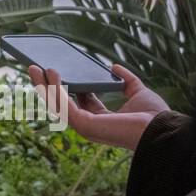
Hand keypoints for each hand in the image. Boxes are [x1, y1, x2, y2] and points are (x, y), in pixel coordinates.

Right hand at [28, 63, 170, 149]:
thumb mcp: (139, 92)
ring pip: (57, 105)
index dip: (68, 87)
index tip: (60, 72)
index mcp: (103, 120)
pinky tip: (51, 74)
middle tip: (38, 69)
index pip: (79, 102)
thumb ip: (127, 80)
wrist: (162, 129)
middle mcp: (91, 125)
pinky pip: (63, 105)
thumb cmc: (154, 117)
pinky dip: (54, 89)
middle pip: (63, 104)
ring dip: (44, 86)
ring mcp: (85, 127)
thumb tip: (114, 66)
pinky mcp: (83, 125)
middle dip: (48, 86)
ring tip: (34, 68)